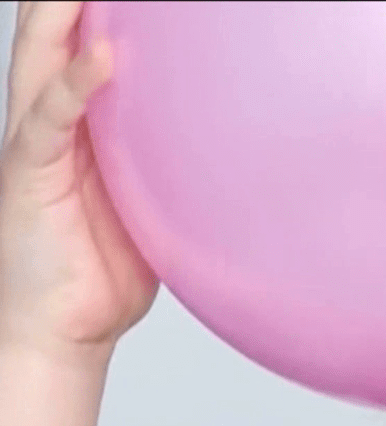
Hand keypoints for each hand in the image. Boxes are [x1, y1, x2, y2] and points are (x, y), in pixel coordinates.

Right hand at [0, 1, 155, 364]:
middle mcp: (52, 119)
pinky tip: (102, 59)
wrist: (67, 327)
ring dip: (59, 14)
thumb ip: (177, 162)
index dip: (102, 11)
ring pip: (40, 58)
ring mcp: (36, 140)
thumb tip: (248, 148)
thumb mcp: (153, 201)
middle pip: (53, 36)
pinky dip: (76, 84)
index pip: (85, 46)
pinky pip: (51, 117)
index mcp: (81, 121)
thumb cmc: (108, 267)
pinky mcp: (30, 170)